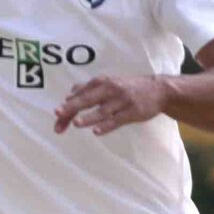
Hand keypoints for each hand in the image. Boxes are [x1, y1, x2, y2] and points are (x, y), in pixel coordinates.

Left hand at [54, 75, 170, 135]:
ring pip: (103, 110)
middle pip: (88, 99)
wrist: (158, 89)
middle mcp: (111, 89)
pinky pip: (118, 120)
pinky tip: (96, 132)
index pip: (81, 94)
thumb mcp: (110, 82)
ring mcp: (122, 101)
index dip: (68, 106)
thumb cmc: (130, 87)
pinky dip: (107, 126)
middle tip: (58, 114)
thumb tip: (70, 93)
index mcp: (103, 82)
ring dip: (89, 117)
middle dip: (72, 107)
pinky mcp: (133, 112)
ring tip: (76, 123)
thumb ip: (90, 88)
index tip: (56, 116)